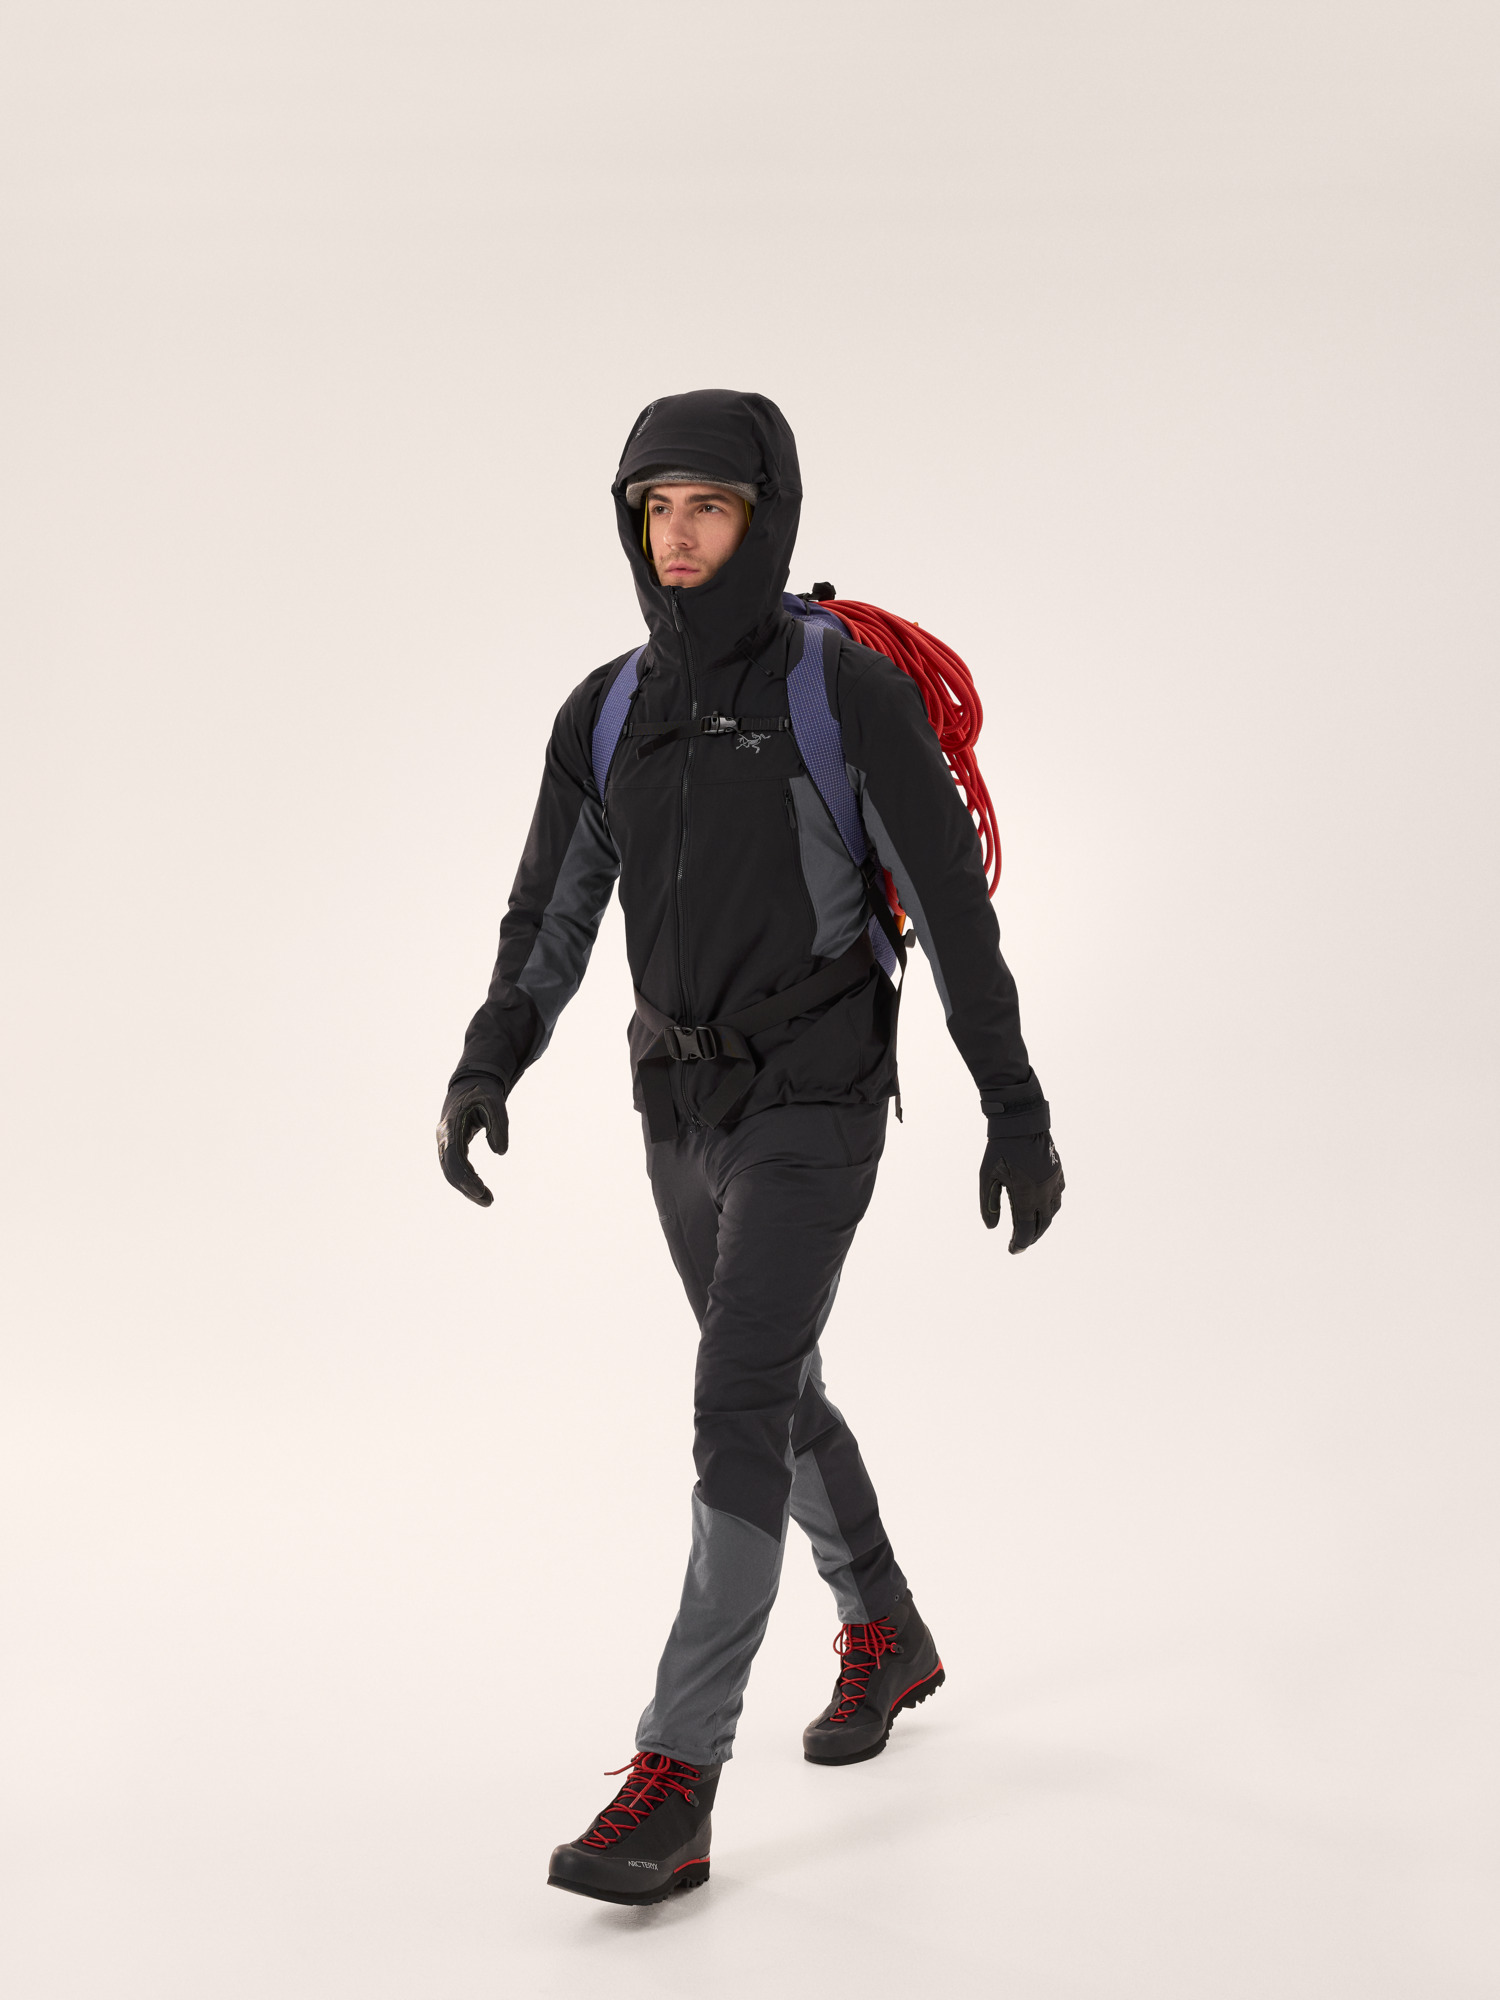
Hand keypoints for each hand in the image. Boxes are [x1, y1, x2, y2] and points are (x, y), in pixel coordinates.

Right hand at [437, 1077, 508, 1205]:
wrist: (470, 1083)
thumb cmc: (483, 1091)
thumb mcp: (494, 1102)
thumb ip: (499, 1125)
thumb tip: (501, 1152)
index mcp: (451, 1126)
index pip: (453, 1158)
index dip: (465, 1177)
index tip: (480, 1191)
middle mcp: (444, 1137)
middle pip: (450, 1169)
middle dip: (467, 1188)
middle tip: (488, 1201)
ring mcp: (445, 1142)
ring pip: (451, 1171)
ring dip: (467, 1187)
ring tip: (488, 1200)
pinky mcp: (451, 1145)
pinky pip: (455, 1166)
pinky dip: (467, 1179)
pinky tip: (480, 1188)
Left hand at [980, 1128, 1063, 1251]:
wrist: (1022, 1122)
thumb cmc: (1001, 1149)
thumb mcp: (987, 1177)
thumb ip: (989, 1204)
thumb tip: (992, 1228)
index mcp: (1027, 1196)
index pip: (1026, 1230)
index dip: (1019, 1243)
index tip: (1012, 1250)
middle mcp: (1044, 1193)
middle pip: (1042, 1226)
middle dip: (1031, 1237)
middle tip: (1019, 1243)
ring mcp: (1054, 1183)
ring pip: (1052, 1212)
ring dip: (1042, 1223)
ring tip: (1030, 1228)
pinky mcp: (1058, 1173)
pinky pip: (1057, 1197)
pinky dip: (1049, 1207)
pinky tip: (1041, 1206)